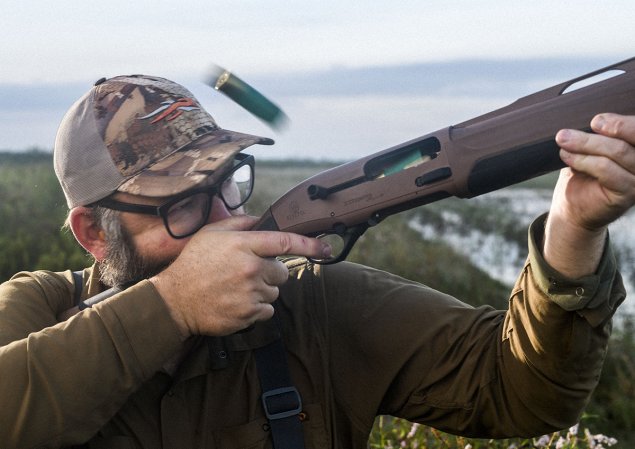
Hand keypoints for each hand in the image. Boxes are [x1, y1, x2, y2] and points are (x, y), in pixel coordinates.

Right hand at [150, 215, 330, 337]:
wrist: (174, 301)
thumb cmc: (194, 264)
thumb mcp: (211, 233)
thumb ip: (239, 223)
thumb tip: (261, 219)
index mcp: (244, 245)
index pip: (285, 242)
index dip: (310, 244)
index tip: (326, 248)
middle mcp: (251, 268)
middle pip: (282, 271)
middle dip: (270, 271)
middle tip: (246, 272)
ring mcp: (250, 293)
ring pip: (274, 291)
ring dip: (262, 290)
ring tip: (236, 288)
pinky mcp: (249, 314)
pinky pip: (267, 310)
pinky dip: (256, 308)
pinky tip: (237, 302)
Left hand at [544, 113, 634, 276]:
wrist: (574, 209)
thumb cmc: (584, 176)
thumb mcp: (592, 149)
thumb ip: (599, 135)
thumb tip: (593, 116)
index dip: (621, 122)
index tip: (596, 120)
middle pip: (633, 136)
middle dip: (611, 127)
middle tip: (587, 125)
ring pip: (617, 151)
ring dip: (586, 144)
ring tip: (564, 141)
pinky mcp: (628, 193)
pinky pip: (606, 170)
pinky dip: (584, 160)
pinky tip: (568, 157)